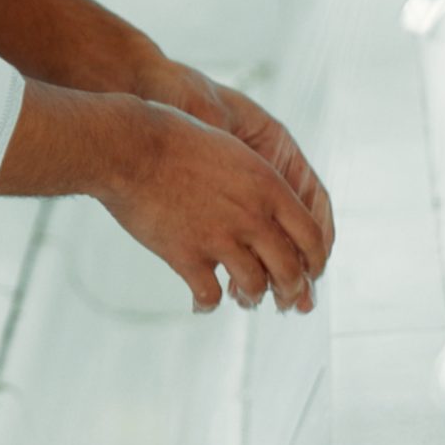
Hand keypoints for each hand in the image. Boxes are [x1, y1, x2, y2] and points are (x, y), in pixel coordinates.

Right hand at [93, 99, 329, 314]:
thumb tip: (265, 203)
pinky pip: (209, 295)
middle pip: (289, 268)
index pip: (312, 235)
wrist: (129, 147)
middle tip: (287, 300)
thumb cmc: (173, 139)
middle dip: (291, 290)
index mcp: (268, 186)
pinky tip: (202, 305)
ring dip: (252, 297)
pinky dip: (207, 305)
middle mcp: (251, 216)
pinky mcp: (186, 255)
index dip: (316, 261)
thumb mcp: (230, 151)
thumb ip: (254, 182)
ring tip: (245, 300)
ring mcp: (219, 237)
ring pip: (254, 286)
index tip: (311, 273)